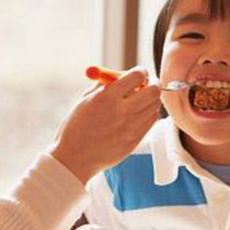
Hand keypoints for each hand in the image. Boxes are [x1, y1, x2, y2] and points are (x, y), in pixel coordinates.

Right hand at [50, 67, 161, 182]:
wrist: (74, 158)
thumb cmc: (76, 127)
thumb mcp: (85, 100)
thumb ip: (105, 85)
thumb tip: (122, 74)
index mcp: (106, 98)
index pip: (137, 76)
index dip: (141, 71)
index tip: (139, 73)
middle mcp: (122, 112)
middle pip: (153, 90)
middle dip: (153, 83)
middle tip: (147, 83)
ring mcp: (130, 128)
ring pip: (155, 105)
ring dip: (151, 98)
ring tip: (140, 100)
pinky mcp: (135, 140)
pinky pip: (151, 121)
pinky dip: (148, 113)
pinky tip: (138, 113)